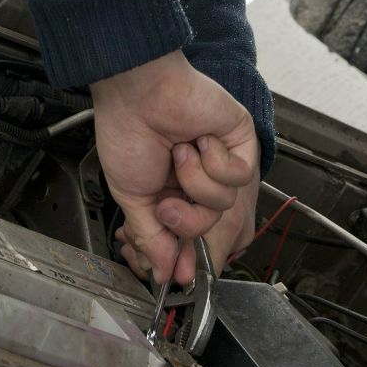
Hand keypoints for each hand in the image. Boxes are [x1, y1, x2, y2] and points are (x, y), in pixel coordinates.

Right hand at [90, 50, 258, 284]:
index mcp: (170, 188)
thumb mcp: (132, 196)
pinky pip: (241, 176)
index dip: (185, 254)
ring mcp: (219, 158)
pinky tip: (199, 140)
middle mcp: (197, 176)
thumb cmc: (126, 131)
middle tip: (166, 204)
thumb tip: (164, 272)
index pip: (187, 233)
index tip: (180, 275)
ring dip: (196, 181)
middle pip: (208, 225)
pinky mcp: (239, 140)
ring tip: (180, 153)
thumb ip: (152, 237)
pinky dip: (215, 162)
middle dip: (187, 221)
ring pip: (224, 203)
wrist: (136, 91)